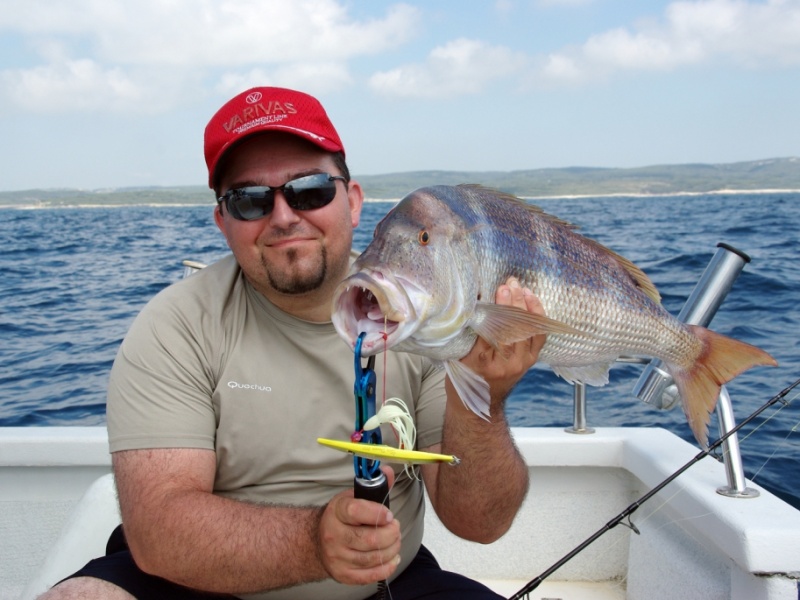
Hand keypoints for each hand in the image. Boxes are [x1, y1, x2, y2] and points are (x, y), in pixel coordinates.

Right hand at [317, 466, 400, 584]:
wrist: (317, 541)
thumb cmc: (341, 518)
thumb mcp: (353, 497)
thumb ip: (375, 486)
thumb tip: (388, 471)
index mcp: (337, 512)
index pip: (356, 511)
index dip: (377, 513)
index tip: (389, 515)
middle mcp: (334, 535)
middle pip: (370, 539)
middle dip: (391, 533)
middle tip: (395, 527)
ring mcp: (337, 557)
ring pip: (373, 557)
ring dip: (392, 549)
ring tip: (394, 540)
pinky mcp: (343, 574)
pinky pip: (370, 575)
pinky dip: (387, 567)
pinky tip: (392, 558)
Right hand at [460, 277, 545, 405]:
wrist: (480, 407)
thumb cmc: (464, 380)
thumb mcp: (457, 358)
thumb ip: (466, 334)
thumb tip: (473, 303)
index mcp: (481, 362)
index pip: (492, 328)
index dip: (497, 307)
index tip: (496, 289)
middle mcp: (504, 364)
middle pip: (513, 327)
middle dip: (512, 302)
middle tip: (510, 284)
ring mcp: (520, 364)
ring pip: (527, 330)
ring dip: (526, 306)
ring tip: (522, 289)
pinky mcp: (529, 362)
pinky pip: (538, 337)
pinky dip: (538, 318)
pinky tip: (534, 303)